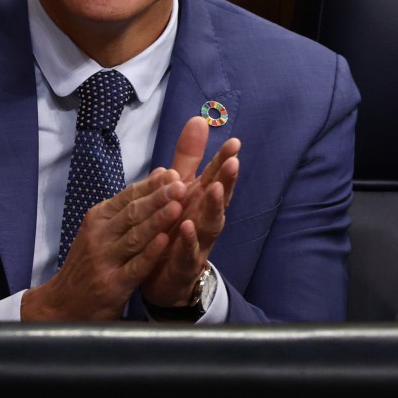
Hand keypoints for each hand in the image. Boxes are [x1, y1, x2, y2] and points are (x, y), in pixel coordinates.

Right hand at [21, 168, 186, 320]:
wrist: (62, 304)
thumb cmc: (88, 263)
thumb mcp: (101, 230)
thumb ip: (128, 205)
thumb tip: (159, 174)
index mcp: (97, 219)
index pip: (128, 197)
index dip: (152, 186)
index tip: (174, 174)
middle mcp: (99, 236)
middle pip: (132, 214)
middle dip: (158, 198)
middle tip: (181, 185)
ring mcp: (104, 260)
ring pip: (135, 237)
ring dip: (157, 221)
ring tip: (177, 206)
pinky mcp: (112, 285)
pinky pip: (135, 266)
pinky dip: (150, 253)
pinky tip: (166, 241)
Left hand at [140, 116, 239, 306]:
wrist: (163, 278)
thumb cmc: (176, 226)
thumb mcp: (180, 189)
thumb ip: (189, 157)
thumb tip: (199, 119)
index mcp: (202, 200)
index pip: (216, 177)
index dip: (225, 160)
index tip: (234, 142)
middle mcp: (205, 220)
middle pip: (219, 199)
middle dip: (226, 181)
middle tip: (233, 162)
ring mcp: (198, 244)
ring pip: (210, 226)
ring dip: (213, 208)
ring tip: (214, 190)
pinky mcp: (185, 266)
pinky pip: (188, 254)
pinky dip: (188, 242)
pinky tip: (185, 228)